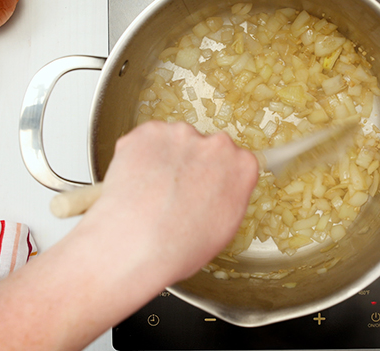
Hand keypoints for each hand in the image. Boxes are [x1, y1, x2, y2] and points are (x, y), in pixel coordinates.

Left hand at [76, 120, 259, 285]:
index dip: (214, 174)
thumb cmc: (182, 247)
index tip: (204, 186)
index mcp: (242, 165)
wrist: (139, 247)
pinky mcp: (148, 132)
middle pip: (204, 147)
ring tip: (152, 192)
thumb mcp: (226, 226)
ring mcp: (181, 134)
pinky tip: (137, 182)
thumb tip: (219, 186)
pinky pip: (144, 140)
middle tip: (174, 192)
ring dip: (164, 158)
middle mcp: (216, 143)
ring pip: (173, 142)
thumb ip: (230, 193)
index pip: (233, 159)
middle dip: (190, 163)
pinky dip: (138, 155)